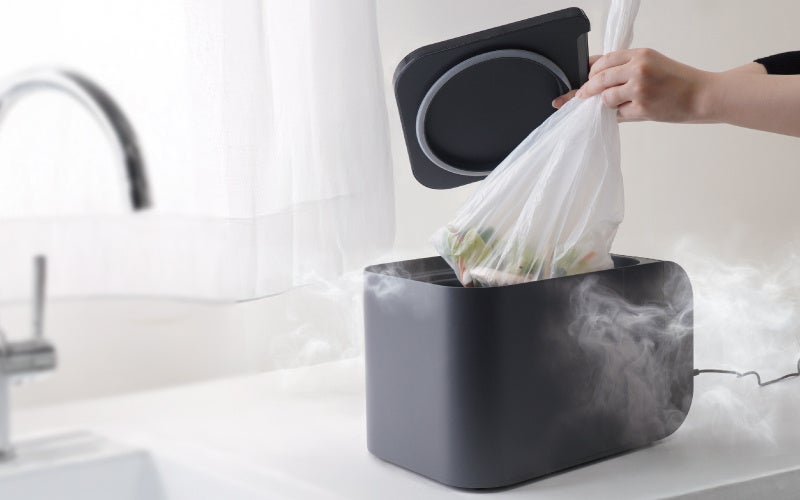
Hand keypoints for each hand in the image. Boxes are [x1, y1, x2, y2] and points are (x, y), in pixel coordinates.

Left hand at [552, 48, 711, 122]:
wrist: (702, 95)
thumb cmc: (679, 81)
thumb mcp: (653, 63)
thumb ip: (628, 66)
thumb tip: (598, 74)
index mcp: (640, 54)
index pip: (605, 60)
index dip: (591, 70)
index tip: (586, 78)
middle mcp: (638, 69)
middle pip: (599, 78)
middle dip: (587, 89)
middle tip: (581, 96)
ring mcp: (639, 89)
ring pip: (605, 98)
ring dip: (604, 104)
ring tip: (614, 105)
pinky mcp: (642, 108)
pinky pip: (617, 114)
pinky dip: (616, 115)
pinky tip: (623, 113)